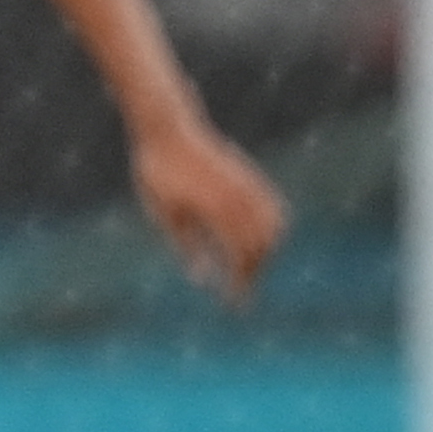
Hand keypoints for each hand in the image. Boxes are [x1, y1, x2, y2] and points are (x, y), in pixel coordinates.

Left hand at [134, 114, 285, 303]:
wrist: (168, 127)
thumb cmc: (158, 172)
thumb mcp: (165, 213)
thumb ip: (187, 246)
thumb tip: (203, 279)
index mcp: (216, 210)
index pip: (238, 257)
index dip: (239, 283)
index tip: (235, 304)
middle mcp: (238, 199)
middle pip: (261, 246)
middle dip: (254, 272)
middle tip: (238, 290)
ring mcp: (248, 185)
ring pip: (275, 227)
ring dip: (267, 251)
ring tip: (248, 267)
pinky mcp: (249, 175)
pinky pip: (273, 208)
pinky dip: (273, 229)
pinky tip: (261, 240)